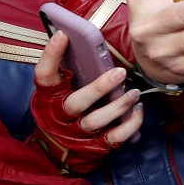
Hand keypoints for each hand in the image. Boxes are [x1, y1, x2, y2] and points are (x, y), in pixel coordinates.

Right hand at [30, 31, 142, 171]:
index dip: (51, 55)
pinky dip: (131, 124)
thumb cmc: (59, 109)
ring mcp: (77, 132)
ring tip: (134, 93)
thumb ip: (67, 70)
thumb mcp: (56, 90)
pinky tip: (138, 109)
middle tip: (119, 72)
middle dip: (99, 87)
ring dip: (119, 106)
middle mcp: (60, 115)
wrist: (53, 150)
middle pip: (77, 102)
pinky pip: (116, 136)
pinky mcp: (95, 145)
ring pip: (97, 120)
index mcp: (48, 96)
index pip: (45, 74)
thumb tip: (80, 39)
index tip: (63, 34)